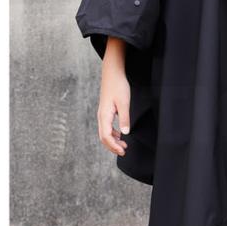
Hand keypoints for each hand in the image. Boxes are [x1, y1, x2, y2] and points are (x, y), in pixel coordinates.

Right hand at [98, 37, 130, 156]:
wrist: (112, 74)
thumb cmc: (118, 86)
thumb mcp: (124, 103)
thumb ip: (124, 118)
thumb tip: (125, 133)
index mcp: (104, 115)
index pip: (106, 136)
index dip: (114, 146)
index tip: (123, 151)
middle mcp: (101, 116)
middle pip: (103, 137)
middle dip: (112, 146)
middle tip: (124, 152)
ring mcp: (102, 114)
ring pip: (104, 133)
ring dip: (113, 141)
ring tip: (124, 145)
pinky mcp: (105, 112)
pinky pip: (107, 127)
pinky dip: (113, 134)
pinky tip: (120, 134)